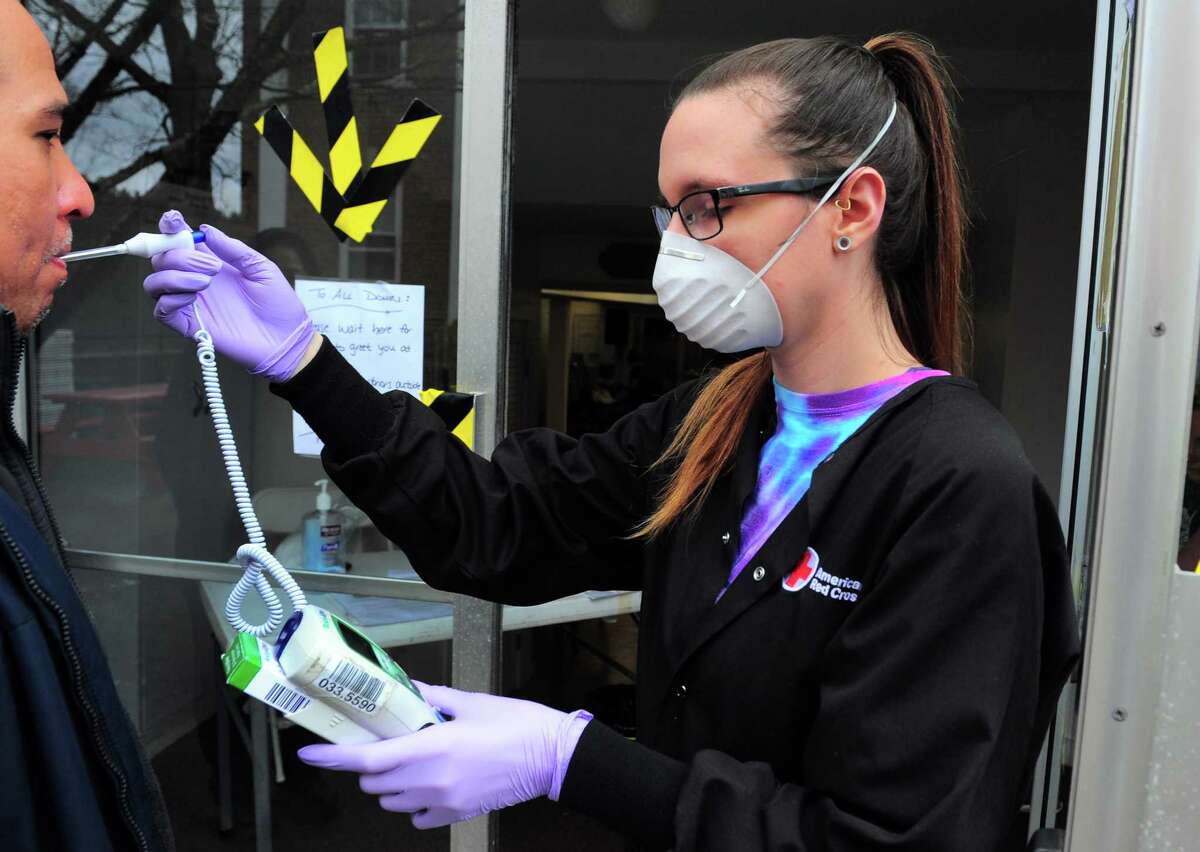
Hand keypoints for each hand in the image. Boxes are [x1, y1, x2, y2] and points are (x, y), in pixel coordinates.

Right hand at [143, 210, 316, 381]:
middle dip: (180, 256)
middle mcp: (195, 281)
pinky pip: (162, 311)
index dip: (170, 228)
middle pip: (162, 259)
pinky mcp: (190, 326)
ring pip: (154, 283)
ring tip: (206, 282)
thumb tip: (205, 230)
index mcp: (210, 263)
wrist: (286, 338)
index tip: (174, 221)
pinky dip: (170, 299)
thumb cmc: (278, 304)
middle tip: (213, 268)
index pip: (179, 242)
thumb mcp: (261, 268)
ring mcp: (191, 303)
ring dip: (174, 277)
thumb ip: (233, 249)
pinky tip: (193, 298)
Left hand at [297, 682, 592, 828]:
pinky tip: (431, 783)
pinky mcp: (457, 815)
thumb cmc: (515, 724)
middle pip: (375, 782)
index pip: (368, 760)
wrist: (551, 756)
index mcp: (432, 747)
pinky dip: (414, 802)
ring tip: (412, 760)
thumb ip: (431, 699)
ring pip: (392, 801)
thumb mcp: (470, 702)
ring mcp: (444, 802)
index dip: (333, 758)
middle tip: (385, 741)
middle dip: (370, 764)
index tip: (309, 753)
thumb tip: (406, 691)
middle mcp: (431, 780)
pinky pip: (418, 816)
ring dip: (390, 783)